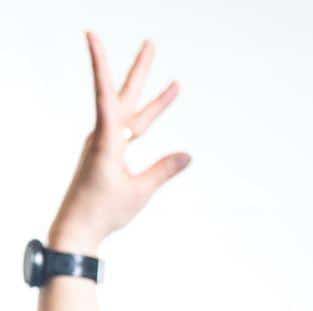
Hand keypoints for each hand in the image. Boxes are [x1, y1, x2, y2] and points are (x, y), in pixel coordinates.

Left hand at [49, 34, 190, 252]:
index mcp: (107, 141)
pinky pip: (130, 131)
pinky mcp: (108, 154)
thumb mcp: (140, 192)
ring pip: (133, 114)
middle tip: (152, 43)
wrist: (78, 227)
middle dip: (141, 70)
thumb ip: (164, 171)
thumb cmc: (104, 211)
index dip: (100, 64)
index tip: (92, 34)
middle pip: (125, 95)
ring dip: (154, 99)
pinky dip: (145, 121)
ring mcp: (105, 144)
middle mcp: (103, 136)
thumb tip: (188, 154)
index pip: (106, 94)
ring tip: (175, 84)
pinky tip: (151, 118)